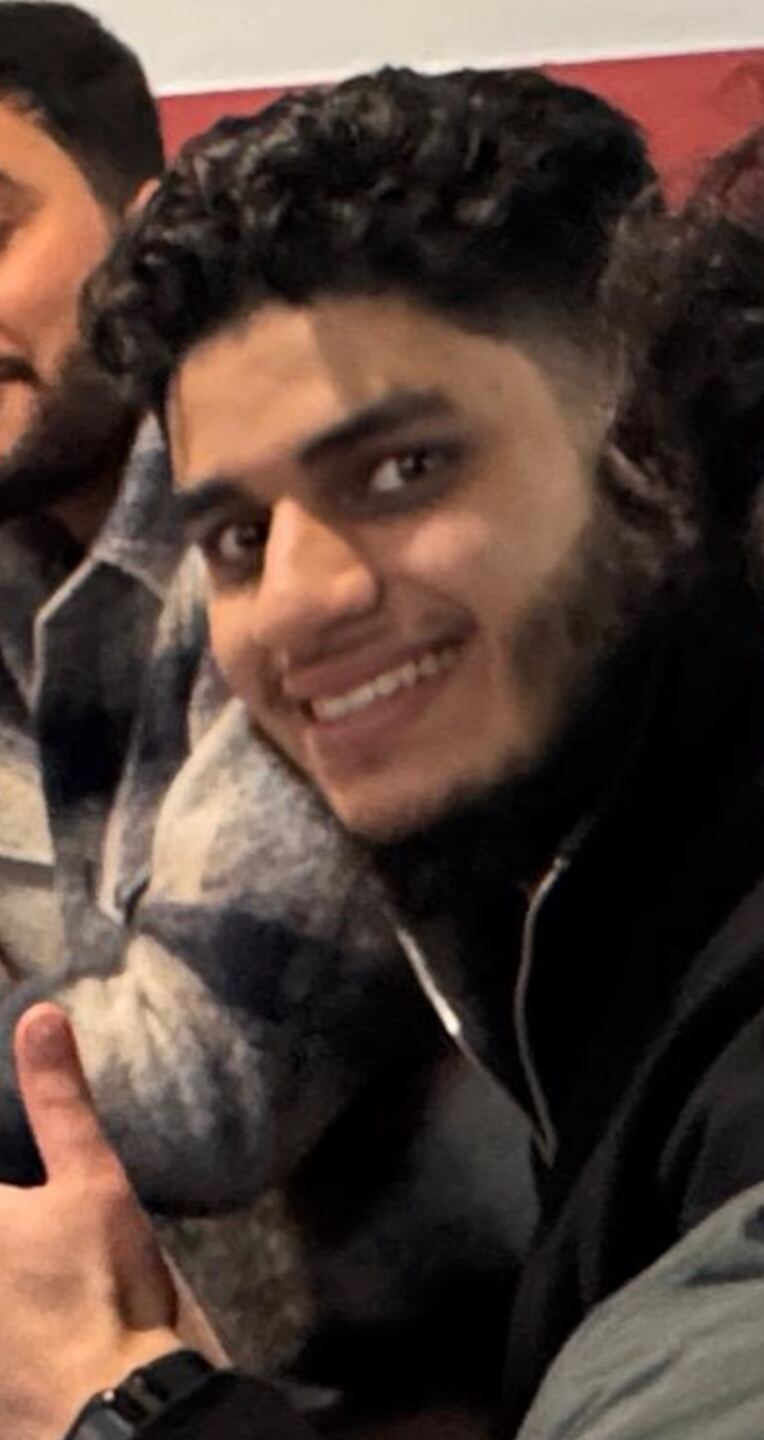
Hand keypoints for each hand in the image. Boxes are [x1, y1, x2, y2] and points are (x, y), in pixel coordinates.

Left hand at [0, 1004, 183, 1439]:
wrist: (111, 1411)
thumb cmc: (101, 1286)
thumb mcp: (92, 1181)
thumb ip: (59, 1099)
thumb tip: (41, 1014)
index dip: (1, 1167)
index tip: (16, 1184)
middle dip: (8, 1208)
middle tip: (26, 1212)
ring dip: (3, 1252)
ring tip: (22, 1253)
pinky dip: (0, 1309)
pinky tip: (15, 1298)